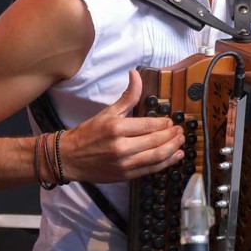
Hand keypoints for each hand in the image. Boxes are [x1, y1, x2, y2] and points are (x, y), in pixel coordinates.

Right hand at [59, 70, 184, 182]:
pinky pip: (150, 169)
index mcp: (116, 128)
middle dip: (172, 136)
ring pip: (156, 157)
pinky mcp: (125, 176)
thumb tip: (136, 74)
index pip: (148, 125)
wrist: (69, 158)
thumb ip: (128, 96)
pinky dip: (166, 163)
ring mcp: (124, 164)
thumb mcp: (108, 112)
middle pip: (155, 141)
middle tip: (180, 130)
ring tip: (181, 142)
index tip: (171, 121)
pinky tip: (175, 156)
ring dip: (173, 149)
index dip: (164, 124)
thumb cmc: (89, 133)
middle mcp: (121, 147)